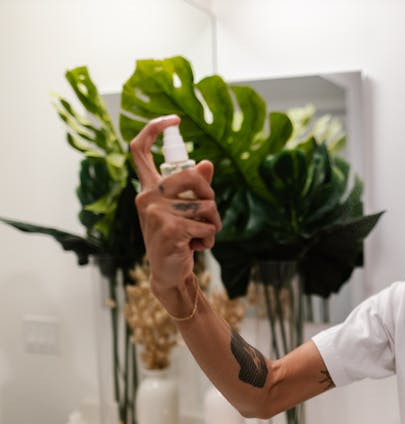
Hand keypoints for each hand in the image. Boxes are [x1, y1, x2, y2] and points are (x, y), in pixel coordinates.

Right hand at [131, 115, 221, 297]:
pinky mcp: (170, 228)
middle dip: (210, 195)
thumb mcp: (186, 211)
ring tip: (198, 237)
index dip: (154, 129)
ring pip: (207, 205)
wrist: (169, 273)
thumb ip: (196, 187)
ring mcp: (156, 213)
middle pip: (192, 176)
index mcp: (149, 189)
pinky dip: (209, 239)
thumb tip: (206, 163)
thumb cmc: (178, 239)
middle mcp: (147, 197)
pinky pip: (207, 226)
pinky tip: (195, 248)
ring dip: (212, 224)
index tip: (173, 119)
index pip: (140, 150)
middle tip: (207, 216)